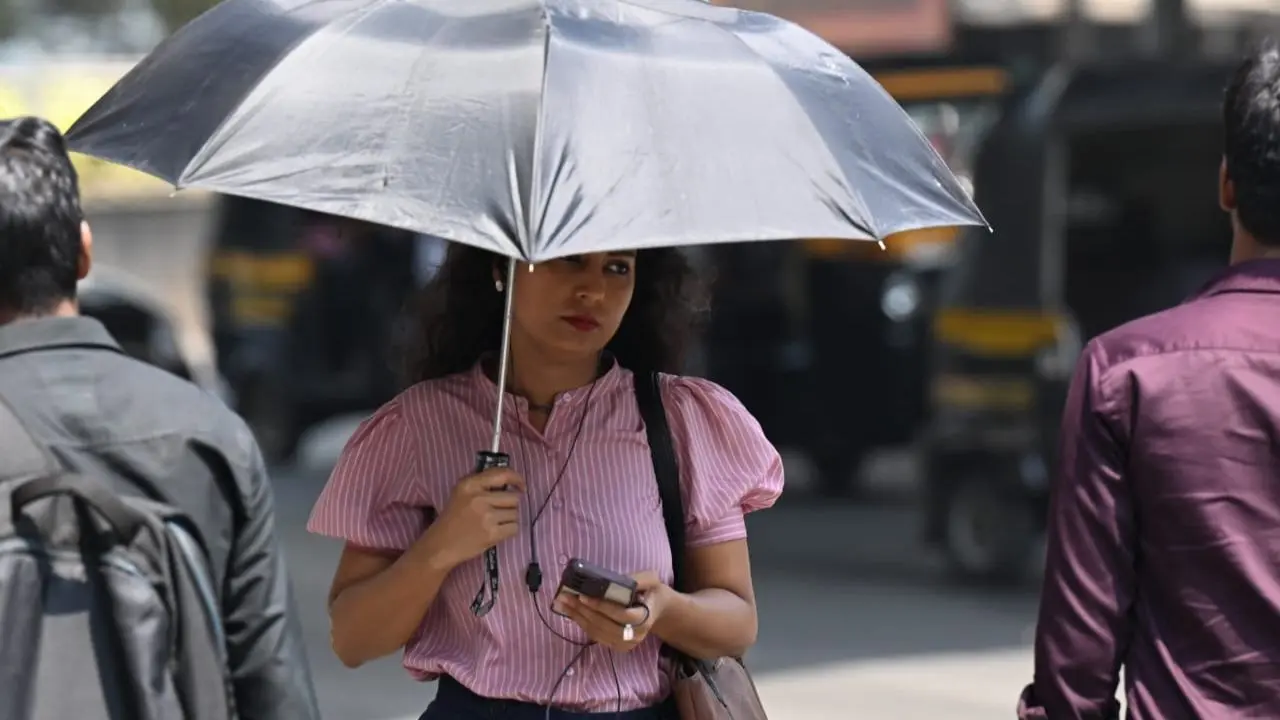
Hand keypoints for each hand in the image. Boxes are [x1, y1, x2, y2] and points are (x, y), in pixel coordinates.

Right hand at [422, 467, 523, 567]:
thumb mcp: (462, 491)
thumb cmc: (454, 517)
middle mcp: (479, 498)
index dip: (517, 479)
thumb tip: (509, 478)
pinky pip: (514, 528)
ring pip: (516, 513)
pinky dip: (509, 530)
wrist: (442, 544)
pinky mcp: (492, 534)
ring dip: (509, 518)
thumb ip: (482, 482)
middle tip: (498, 511)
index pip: (503, 474)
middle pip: (514, 498)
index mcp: (470, 484)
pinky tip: (496, 531)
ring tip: (494, 522)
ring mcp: (486, 516)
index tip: (521, 486)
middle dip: (510, 505)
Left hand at [553, 571, 670, 651]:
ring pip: (598, 633)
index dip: (602, 607)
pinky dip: (582, 624)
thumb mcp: (652, 579)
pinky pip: (596, 636)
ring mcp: (625, 644)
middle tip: (565, 597)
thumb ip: (639, 579)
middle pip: (605, 626)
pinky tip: (571, 612)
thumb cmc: (652, 592)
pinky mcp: (617, 646)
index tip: (583, 595)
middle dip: (583, 611)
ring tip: (563, 603)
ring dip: (578, 618)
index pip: (622, 615)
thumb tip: (615, 581)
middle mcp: (635, 635)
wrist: (657, 610)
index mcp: (645, 618)